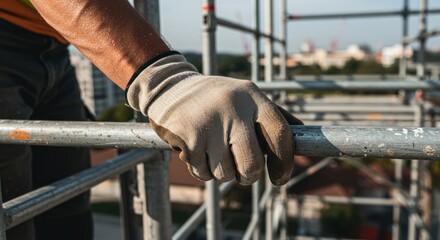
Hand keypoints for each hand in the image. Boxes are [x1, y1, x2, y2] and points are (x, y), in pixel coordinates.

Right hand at [127, 53, 299, 184]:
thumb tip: (303, 134)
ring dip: (221, 172)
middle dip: (248, 176)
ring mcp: (209, 122)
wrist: (169, 87)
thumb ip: (273, 115)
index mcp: (252, 97)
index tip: (279, 178)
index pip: (280, 134)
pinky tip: (196, 150)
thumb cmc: (216, 98)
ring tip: (212, 152)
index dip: (284, 162)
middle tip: (243, 173)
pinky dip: (201, 169)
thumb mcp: (245, 97)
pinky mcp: (188, 136)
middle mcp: (233, 108)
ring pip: (225, 173)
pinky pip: (202, 172)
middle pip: (252, 164)